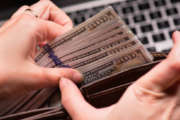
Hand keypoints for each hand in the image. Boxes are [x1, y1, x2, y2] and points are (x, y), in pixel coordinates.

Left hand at [0, 0, 81, 99]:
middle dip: (61, 21)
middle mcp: (22, 22)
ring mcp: (14, 26)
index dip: (70, 39)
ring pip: (37, 13)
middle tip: (66, 36)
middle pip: (48, 9)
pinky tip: (41, 47)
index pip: (60, 28)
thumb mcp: (34, 77)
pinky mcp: (10, 35)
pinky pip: (28, 23)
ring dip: (48, 23)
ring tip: (55, 39)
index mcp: (30, 26)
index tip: (73, 53)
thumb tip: (76, 75)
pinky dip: (38, 30)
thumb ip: (59, 76)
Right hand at [59, 31, 179, 119]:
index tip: (176, 36)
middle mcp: (168, 104)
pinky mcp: (179, 117)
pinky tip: (176, 82)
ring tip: (177, 59)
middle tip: (177, 45)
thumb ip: (74, 101)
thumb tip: (64, 83)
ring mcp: (178, 113)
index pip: (173, 67)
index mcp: (145, 97)